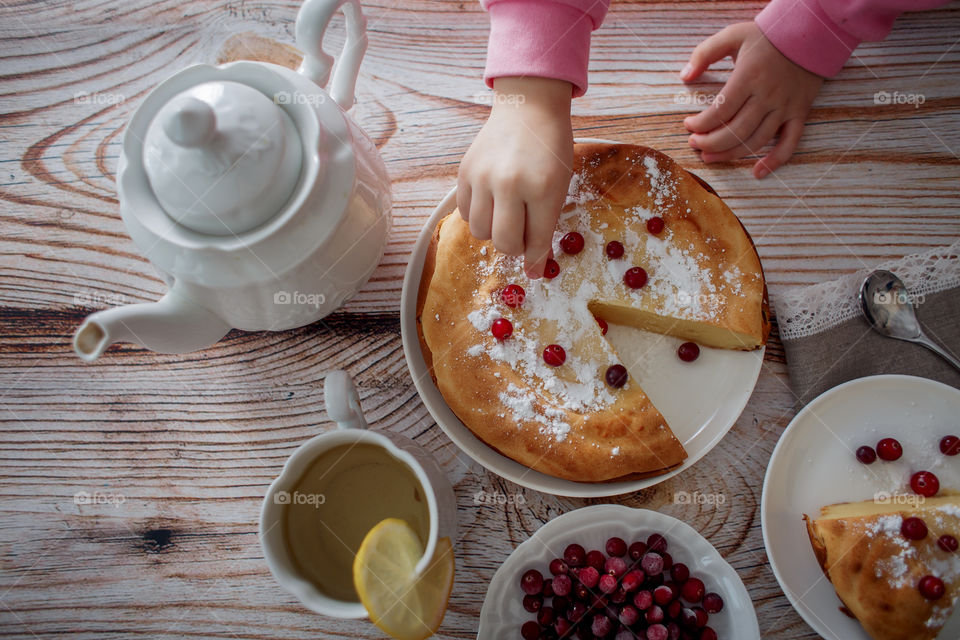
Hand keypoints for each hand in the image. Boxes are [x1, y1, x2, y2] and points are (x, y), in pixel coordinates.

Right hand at [458, 77, 572, 277]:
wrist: (528, 108)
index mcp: (542, 188)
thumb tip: (533, 269)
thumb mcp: (559, 187)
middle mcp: (509, 183)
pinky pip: (464, 213)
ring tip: (506, 214)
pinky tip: (491, 201)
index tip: (534, 269)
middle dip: (514, 247)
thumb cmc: (550, 150)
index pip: (535, 240)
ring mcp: (482, 177)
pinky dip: (478, 215)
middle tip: (521, 235)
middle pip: (503, 242)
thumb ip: (546, 227)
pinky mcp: (464, 172)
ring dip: (494, 231)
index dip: (535, 260)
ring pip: (480, 231)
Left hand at [680, 22, 823, 177]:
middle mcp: (767, 96)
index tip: (688, 126)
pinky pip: (789, 143)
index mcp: (748, 78)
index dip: (699, 124)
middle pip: (734, 131)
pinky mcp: (799, 113)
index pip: (719, 112)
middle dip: (709, 143)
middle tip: (694, 144)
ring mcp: (785, 107)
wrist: (812, 32)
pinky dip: (775, 161)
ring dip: (730, 154)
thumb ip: (705, 53)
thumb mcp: (732, 35)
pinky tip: (757, 172)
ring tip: (710, 157)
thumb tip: (684, 76)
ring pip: (755, 141)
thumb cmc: (768, 35)